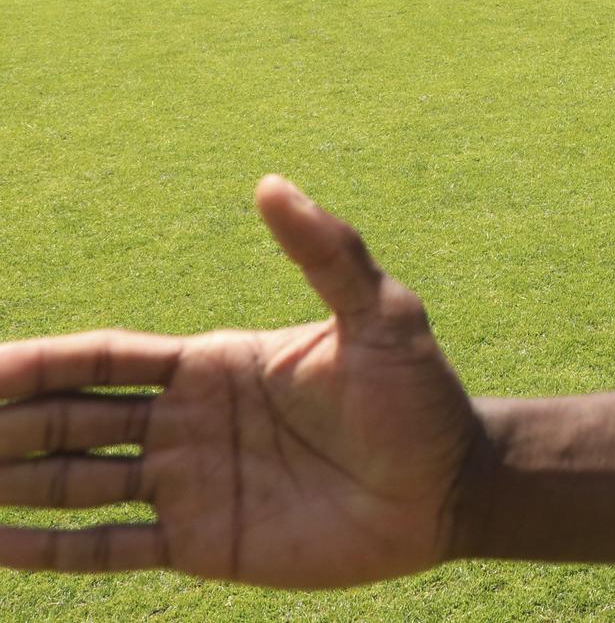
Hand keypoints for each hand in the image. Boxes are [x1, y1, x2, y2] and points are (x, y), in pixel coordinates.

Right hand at [0, 177, 479, 586]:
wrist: (451, 485)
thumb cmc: (421, 394)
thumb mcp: (380, 314)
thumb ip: (327, 252)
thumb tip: (271, 183)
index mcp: (213, 363)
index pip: (101, 359)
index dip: (36, 363)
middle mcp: (186, 422)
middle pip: (69, 420)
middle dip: (5, 423)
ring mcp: (189, 484)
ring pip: (73, 483)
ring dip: (8, 484)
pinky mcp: (203, 542)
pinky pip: (110, 548)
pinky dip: (49, 550)